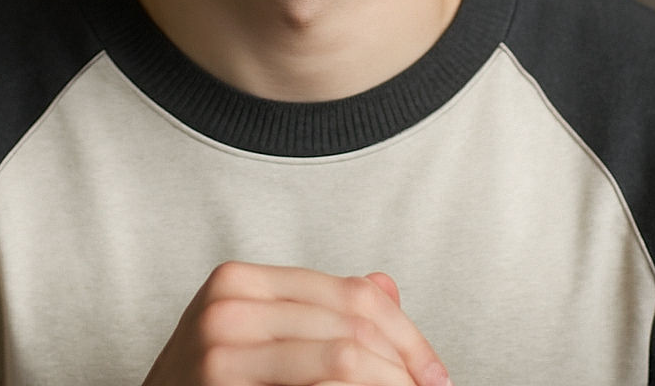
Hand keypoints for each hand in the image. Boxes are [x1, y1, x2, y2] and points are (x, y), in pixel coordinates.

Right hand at [142, 261, 451, 385]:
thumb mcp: (261, 340)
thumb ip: (322, 313)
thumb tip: (387, 287)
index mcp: (241, 280)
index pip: (351, 293)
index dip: (406, 333)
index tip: (435, 373)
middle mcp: (228, 304)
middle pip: (353, 322)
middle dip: (406, 362)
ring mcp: (219, 348)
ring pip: (343, 356)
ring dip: (390, 384)